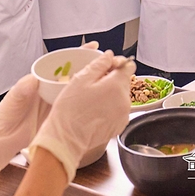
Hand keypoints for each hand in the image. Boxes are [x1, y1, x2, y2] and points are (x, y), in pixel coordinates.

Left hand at [0, 40, 100, 171]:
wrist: (2, 141)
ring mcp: (57, 103)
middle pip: (75, 74)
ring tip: (109, 79)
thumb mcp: (12, 101)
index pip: (62, 62)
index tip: (92, 47)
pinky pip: (77, 107)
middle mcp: (51, 89)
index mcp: (41, 80)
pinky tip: (99, 102)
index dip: (78, 54)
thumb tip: (31, 80)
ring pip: (79, 90)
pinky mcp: (61, 117)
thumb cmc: (5, 118)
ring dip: (92, 84)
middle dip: (91, 66)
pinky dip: (88, 103)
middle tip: (109, 62)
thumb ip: (21, 90)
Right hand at [28, 51, 134, 182]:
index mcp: (117, 86)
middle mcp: (125, 100)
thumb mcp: (80, 80)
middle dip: (111, 79)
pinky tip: (94, 111)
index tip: (105, 67)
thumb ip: (99, 64)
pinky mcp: (119, 126)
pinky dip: (110, 107)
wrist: (66, 140)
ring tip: (91, 99)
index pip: (128, 66)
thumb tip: (109, 55)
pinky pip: (118, 109)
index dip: (116, 63)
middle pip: (124, 81)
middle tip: (92, 84)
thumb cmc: (70, 110)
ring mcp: (124, 115)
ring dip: (110, 93)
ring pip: (121, 95)